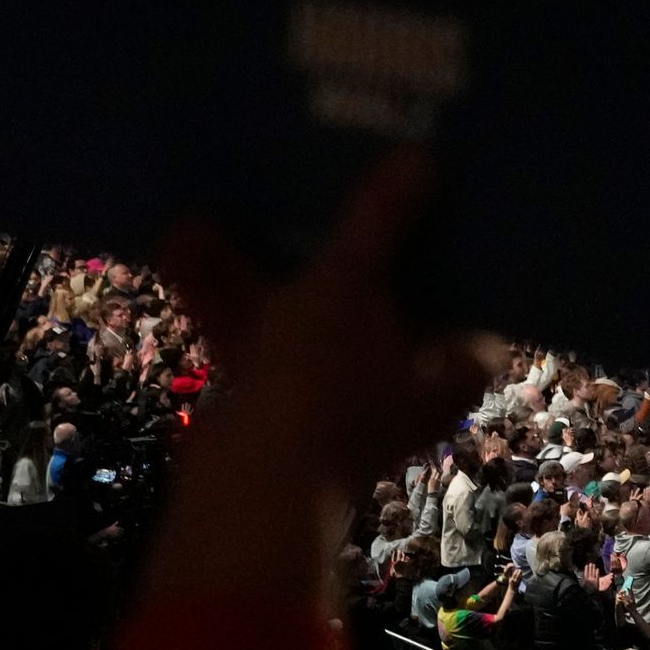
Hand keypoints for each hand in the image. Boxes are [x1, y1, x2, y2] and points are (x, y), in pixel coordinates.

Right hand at [149, 152, 503, 609]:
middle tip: (334, 166)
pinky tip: (182, 236)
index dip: (447, 234)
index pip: (467, 286)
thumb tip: (422, 159)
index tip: (429, 176)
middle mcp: (407, 381)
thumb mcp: (350, 286)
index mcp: (453, 362)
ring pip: (312, 310)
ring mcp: (341, 394)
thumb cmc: (322, 382)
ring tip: (242, 189)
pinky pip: (264, 332)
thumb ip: (381, 223)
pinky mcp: (282, 404)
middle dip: (343, 236)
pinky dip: (231, 293)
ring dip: (269, 259)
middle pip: (384, 292)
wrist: (246, 490)